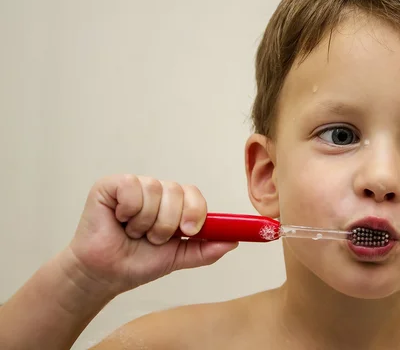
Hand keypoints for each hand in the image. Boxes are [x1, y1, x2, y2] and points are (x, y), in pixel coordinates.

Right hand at [67, 174, 237, 295]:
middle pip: (177, 191)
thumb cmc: (138, 263)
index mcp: (174, 204)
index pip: (193, 194)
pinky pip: (132, 187)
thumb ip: (206, 249)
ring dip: (145, 222)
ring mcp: (134, 186)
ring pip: (155, 191)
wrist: (105, 275)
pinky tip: (119, 220)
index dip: (195, 211)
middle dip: (166, 224)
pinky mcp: (111, 185)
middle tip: (151, 238)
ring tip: (132, 232)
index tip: (188, 232)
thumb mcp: (178, 257)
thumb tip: (233, 241)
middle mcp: (156, 191)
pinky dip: (128, 210)